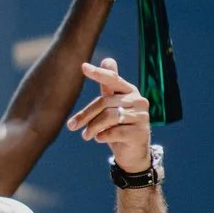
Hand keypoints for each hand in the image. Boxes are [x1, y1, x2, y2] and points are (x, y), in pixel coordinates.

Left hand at [68, 57, 152, 174]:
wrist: (132, 153)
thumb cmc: (118, 126)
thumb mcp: (112, 105)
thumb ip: (108, 86)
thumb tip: (108, 59)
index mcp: (130, 91)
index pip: (113, 79)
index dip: (98, 73)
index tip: (83, 67)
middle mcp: (139, 101)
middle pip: (104, 102)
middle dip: (85, 115)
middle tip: (71, 126)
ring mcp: (142, 117)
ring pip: (108, 117)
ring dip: (92, 127)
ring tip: (85, 136)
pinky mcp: (140, 133)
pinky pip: (114, 132)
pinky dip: (102, 136)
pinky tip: (99, 139)